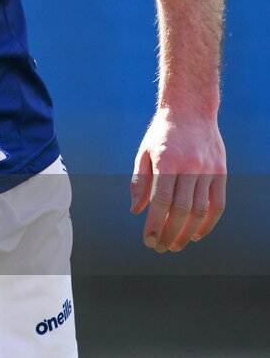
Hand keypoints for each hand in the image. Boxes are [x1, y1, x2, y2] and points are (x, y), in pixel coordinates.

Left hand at [130, 109, 226, 251]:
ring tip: (176, 244)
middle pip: (181, 210)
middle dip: (170, 233)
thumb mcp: (144, 152)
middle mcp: (189, 167)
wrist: (191, 109)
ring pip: (200, 210)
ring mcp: (208, 170)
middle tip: (161, 248)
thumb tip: (136, 210)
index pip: (160, 202)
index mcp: (167, 162)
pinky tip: (196, 234)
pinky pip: (217, 204)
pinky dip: (208, 223)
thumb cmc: (162, 133)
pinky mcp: (221, 172)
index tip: (148, 241)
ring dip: (188, 232)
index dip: (154, 225)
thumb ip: (140, 181)